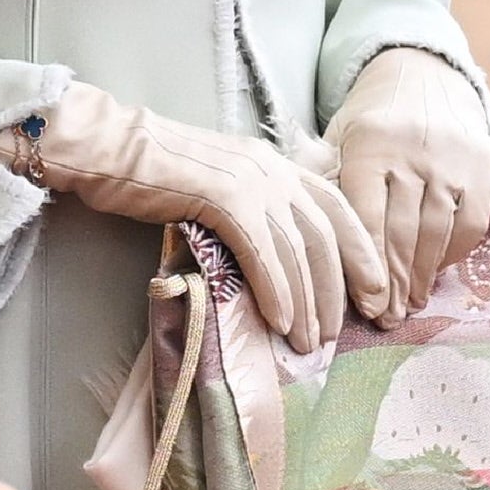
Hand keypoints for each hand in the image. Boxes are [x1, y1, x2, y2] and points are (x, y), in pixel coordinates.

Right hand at [0, 81, 387, 350]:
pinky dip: (276, 289)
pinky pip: (262, 251)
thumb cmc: (157, 171)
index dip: (362, 252)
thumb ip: (255, 207)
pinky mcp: (223, 197)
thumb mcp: (223, 181)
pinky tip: (280, 321)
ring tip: (310, 341)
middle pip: (324, 235)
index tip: (376, 294)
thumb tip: (282, 259)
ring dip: (309, 301)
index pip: (336, 208)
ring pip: (297, 249)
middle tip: (343, 331)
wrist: (113, 148)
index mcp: (275, 162)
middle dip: (340, 288)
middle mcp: (272, 167)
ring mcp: (249, 180)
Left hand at [324, 47, 489, 328]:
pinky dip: (454, 254)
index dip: (365, 266)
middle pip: (401, 231)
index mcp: (368, 143)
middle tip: (388, 319)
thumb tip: (303, 234)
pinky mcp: (483, 165)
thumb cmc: (370, 123)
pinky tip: (437, 273)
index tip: (366, 306)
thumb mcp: (338, 138)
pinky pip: (470, 224)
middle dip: (394, 283)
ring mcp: (451, 158)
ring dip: (423, 277)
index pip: (365, 215)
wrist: (423, 77)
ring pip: (436, 232)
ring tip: (411, 306)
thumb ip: (322, 180)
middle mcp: (411, 150)